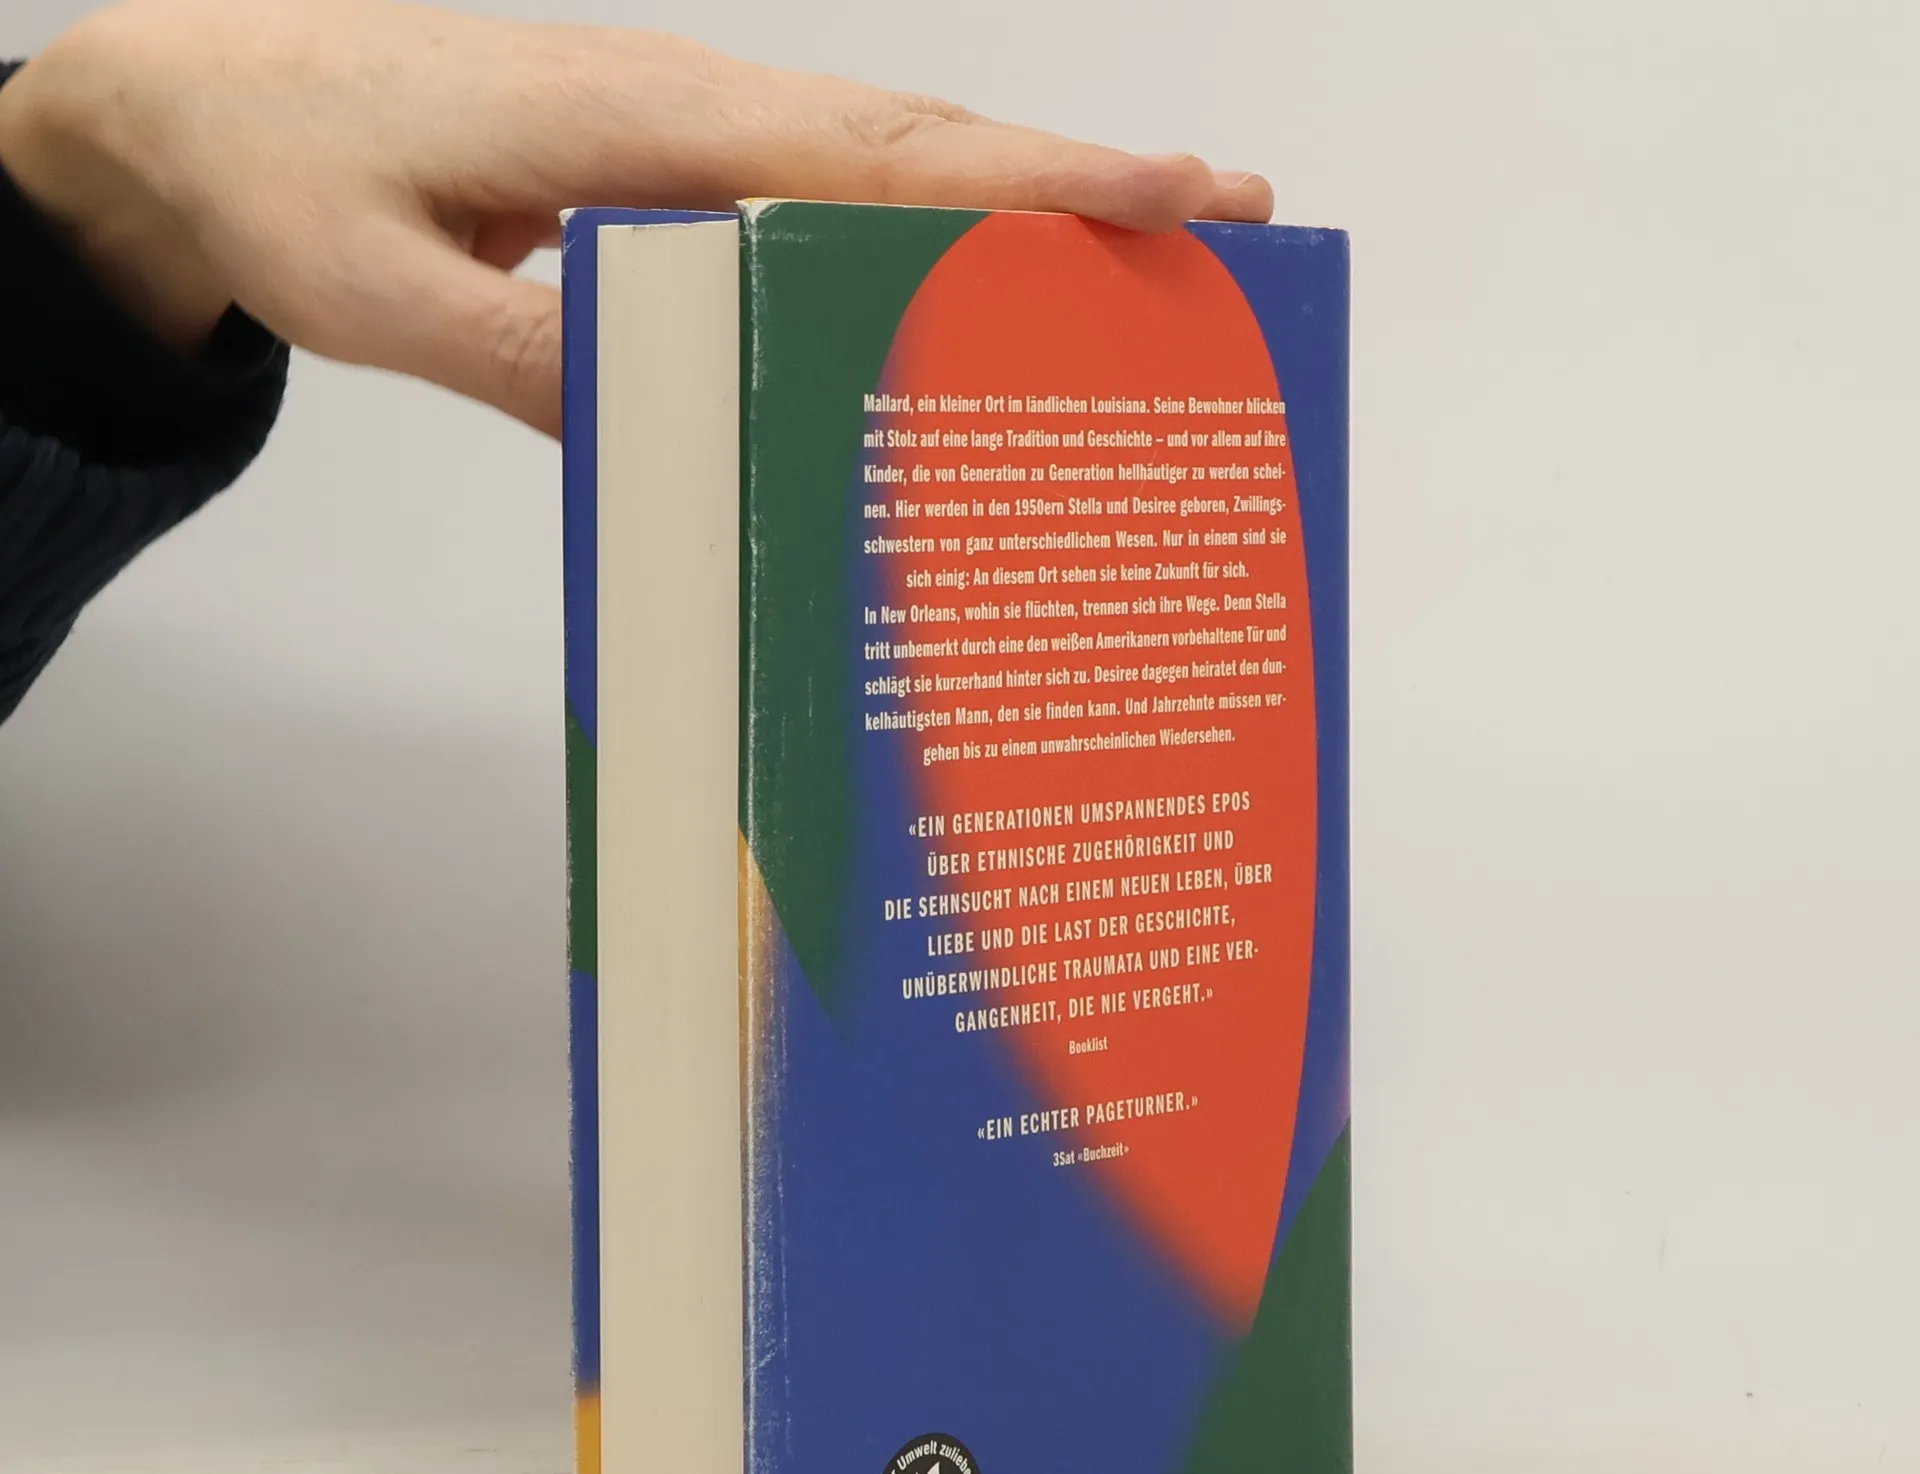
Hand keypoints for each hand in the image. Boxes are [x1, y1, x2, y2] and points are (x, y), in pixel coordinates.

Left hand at [0, 0, 1273, 434]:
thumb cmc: (290, 177)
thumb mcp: (385, 294)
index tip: (1173, 188)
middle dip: (1082, 178)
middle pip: (922, 142)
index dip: (1030, 176)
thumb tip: (681, 422)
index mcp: (645, 127)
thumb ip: (528, 352)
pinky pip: (821, 194)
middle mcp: (692, 112)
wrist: (206, 98)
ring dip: (1018, 201)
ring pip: (885, 160)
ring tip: (1147, 255)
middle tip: (1236, 215)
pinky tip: (965, 284)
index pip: (874, 154)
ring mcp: (685, 134)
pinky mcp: (666, 168)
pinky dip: (920, 228)